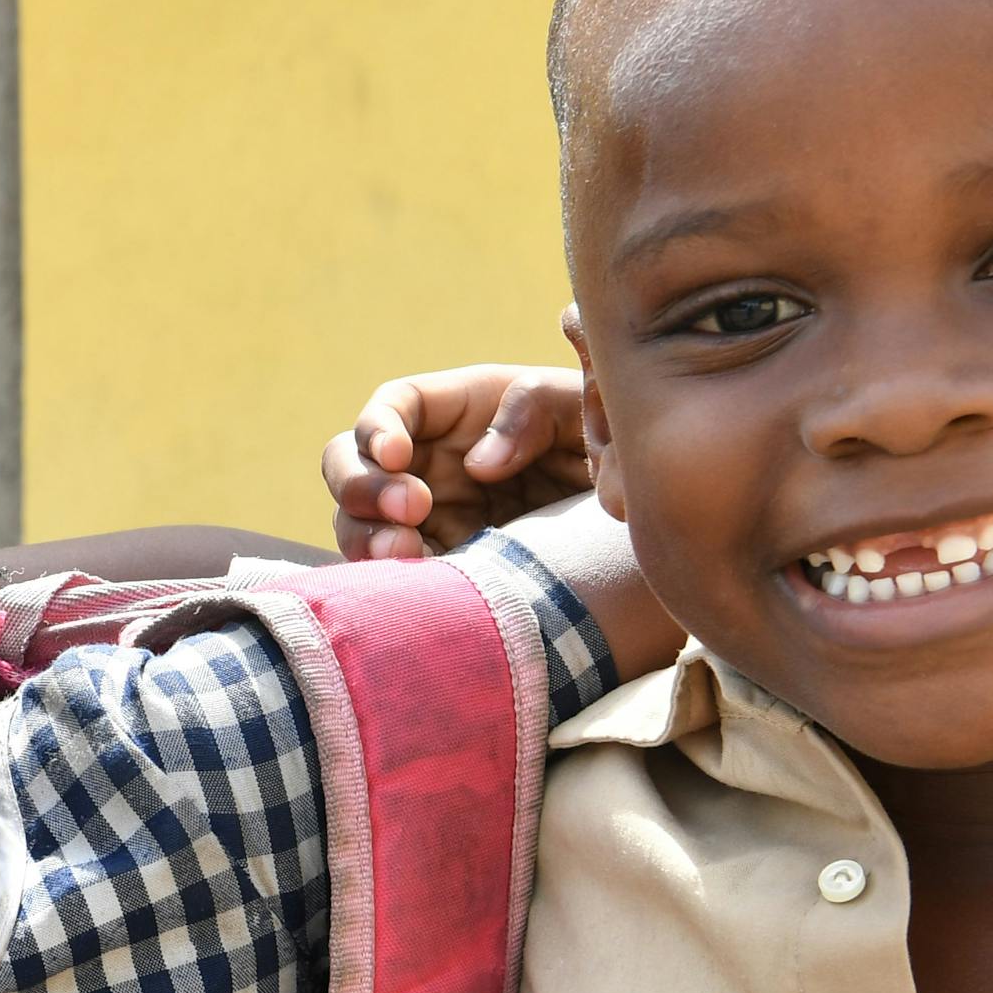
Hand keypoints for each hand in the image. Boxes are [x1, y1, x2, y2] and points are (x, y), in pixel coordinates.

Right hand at [320, 364, 593, 559]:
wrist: (640, 510)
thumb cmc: (607, 440)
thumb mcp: (580, 407)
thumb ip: (532, 410)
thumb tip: (478, 465)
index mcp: (459, 410)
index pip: (394, 406)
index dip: (379, 428)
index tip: (397, 456)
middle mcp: (431, 462)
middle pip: (351, 463)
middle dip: (362, 485)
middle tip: (410, 510)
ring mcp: (429, 517)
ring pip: (359, 522)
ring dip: (366, 536)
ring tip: (405, 552)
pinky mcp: (441, 563)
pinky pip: (392, 572)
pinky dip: (389, 579)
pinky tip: (415, 585)